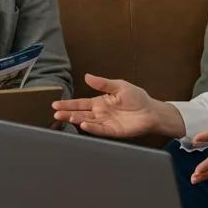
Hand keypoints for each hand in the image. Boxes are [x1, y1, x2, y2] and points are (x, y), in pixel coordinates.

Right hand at [52, 74, 183, 139]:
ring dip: (76, 120)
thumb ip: (102, 83)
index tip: (55, 104)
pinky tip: (83, 125)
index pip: (80, 103)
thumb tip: (87, 76)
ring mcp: (106, 123)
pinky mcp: (114, 131)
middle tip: (55, 113)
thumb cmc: (137, 98)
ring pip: (87, 121)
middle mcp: (100, 113)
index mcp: (100, 102)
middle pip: (80, 113)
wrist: (152, 111)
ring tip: (65, 117)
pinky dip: (91, 128)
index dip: (68, 104)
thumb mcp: (119, 86)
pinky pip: (100, 130)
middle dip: (67, 113)